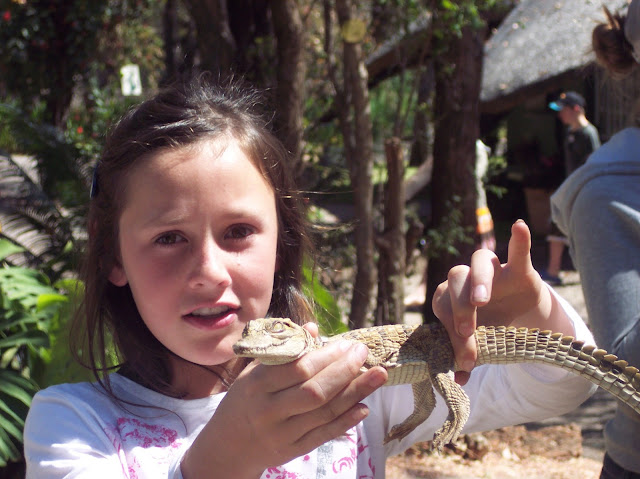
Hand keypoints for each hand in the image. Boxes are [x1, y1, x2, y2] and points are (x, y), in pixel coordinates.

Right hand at [181, 325, 387, 477]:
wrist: (227, 446)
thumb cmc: (244, 399)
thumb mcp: (253, 371)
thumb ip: (283, 351)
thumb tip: (313, 328)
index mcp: (258, 385)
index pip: (298, 368)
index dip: (326, 355)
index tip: (347, 343)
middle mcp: (270, 410)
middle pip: (315, 390)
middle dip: (345, 370)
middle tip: (365, 353)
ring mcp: (282, 433)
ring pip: (324, 412)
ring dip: (355, 393)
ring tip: (378, 375)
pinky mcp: (293, 450)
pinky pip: (323, 435)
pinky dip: (345, 421)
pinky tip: (364, 406)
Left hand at [432, 220, 567, 384]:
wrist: (524, 321)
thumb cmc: (492, 331)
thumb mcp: (481, 346)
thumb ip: (469, 358)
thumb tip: (458, 382)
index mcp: (451, 297)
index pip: (443, 307)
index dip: (450, 331)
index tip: (464, 359)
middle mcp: (467, 279)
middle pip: (455, 281)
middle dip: (458, 308)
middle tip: (466, 333)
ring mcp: (494, 272)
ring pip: (479, 261)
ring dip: (478, 280)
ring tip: (481, 301)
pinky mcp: (520, 270)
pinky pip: (518, 251)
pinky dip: (519, 240)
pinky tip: (519, 226)